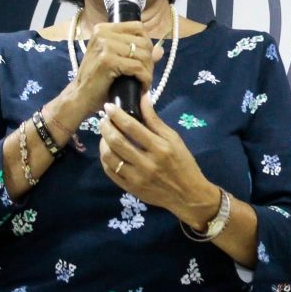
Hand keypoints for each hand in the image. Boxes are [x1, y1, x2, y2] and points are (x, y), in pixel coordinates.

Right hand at [67, 21, 163, 118]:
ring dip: (148, 71)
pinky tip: (142, 87)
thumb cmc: (98, 80)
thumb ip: (138, 54)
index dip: (147, 44)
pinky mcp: (107, 60)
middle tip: (145, 75)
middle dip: (149, 61)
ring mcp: (104, 45)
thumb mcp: (117, 62)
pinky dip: (145, 79)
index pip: (138, 27)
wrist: (80, 97)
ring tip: (144, 82)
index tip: (145, 60)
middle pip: (143, 41)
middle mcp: (103, 33)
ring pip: (143, 54)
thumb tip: (160, 49)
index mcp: (104, 29)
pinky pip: (138, 67)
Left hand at [98, 93, 219, 226]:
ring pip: (109, 157)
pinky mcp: (130, 188)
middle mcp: (146, 163)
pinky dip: (105, 159)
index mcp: (160, 148)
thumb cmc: (183, 163)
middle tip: (103, 120)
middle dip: (105, 127)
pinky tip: (108, 151)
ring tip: (105, 135)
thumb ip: (155, 120)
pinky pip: (110, 172)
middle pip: (117, 141)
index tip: (108, 106)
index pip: (132, 127)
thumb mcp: (174, 139)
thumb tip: (143, 97)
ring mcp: (136, 178)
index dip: (117, 115)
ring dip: (103, 143)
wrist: (188, 194)